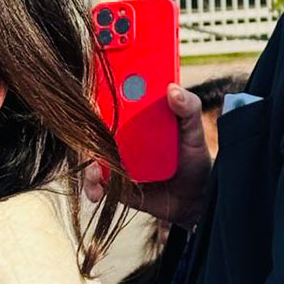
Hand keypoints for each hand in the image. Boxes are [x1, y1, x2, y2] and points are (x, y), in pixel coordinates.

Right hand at [80, 85, 212, 229]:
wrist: (191, 197)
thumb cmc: (192, 157)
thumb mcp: (195, 132)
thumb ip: (189, 109)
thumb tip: (173, 89)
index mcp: (138, 111)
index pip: (116, 92)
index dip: (105, 86)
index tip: (101, 88)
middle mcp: (121, 130)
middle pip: (96, 120)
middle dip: (89, 122)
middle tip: (93, 127)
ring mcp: (113, 154)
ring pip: (90, 149)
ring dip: (88, 156)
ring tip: (96, 171)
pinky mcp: (110, 179)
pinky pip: (94, 179)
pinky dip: (91, 184)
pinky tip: (98, 191)